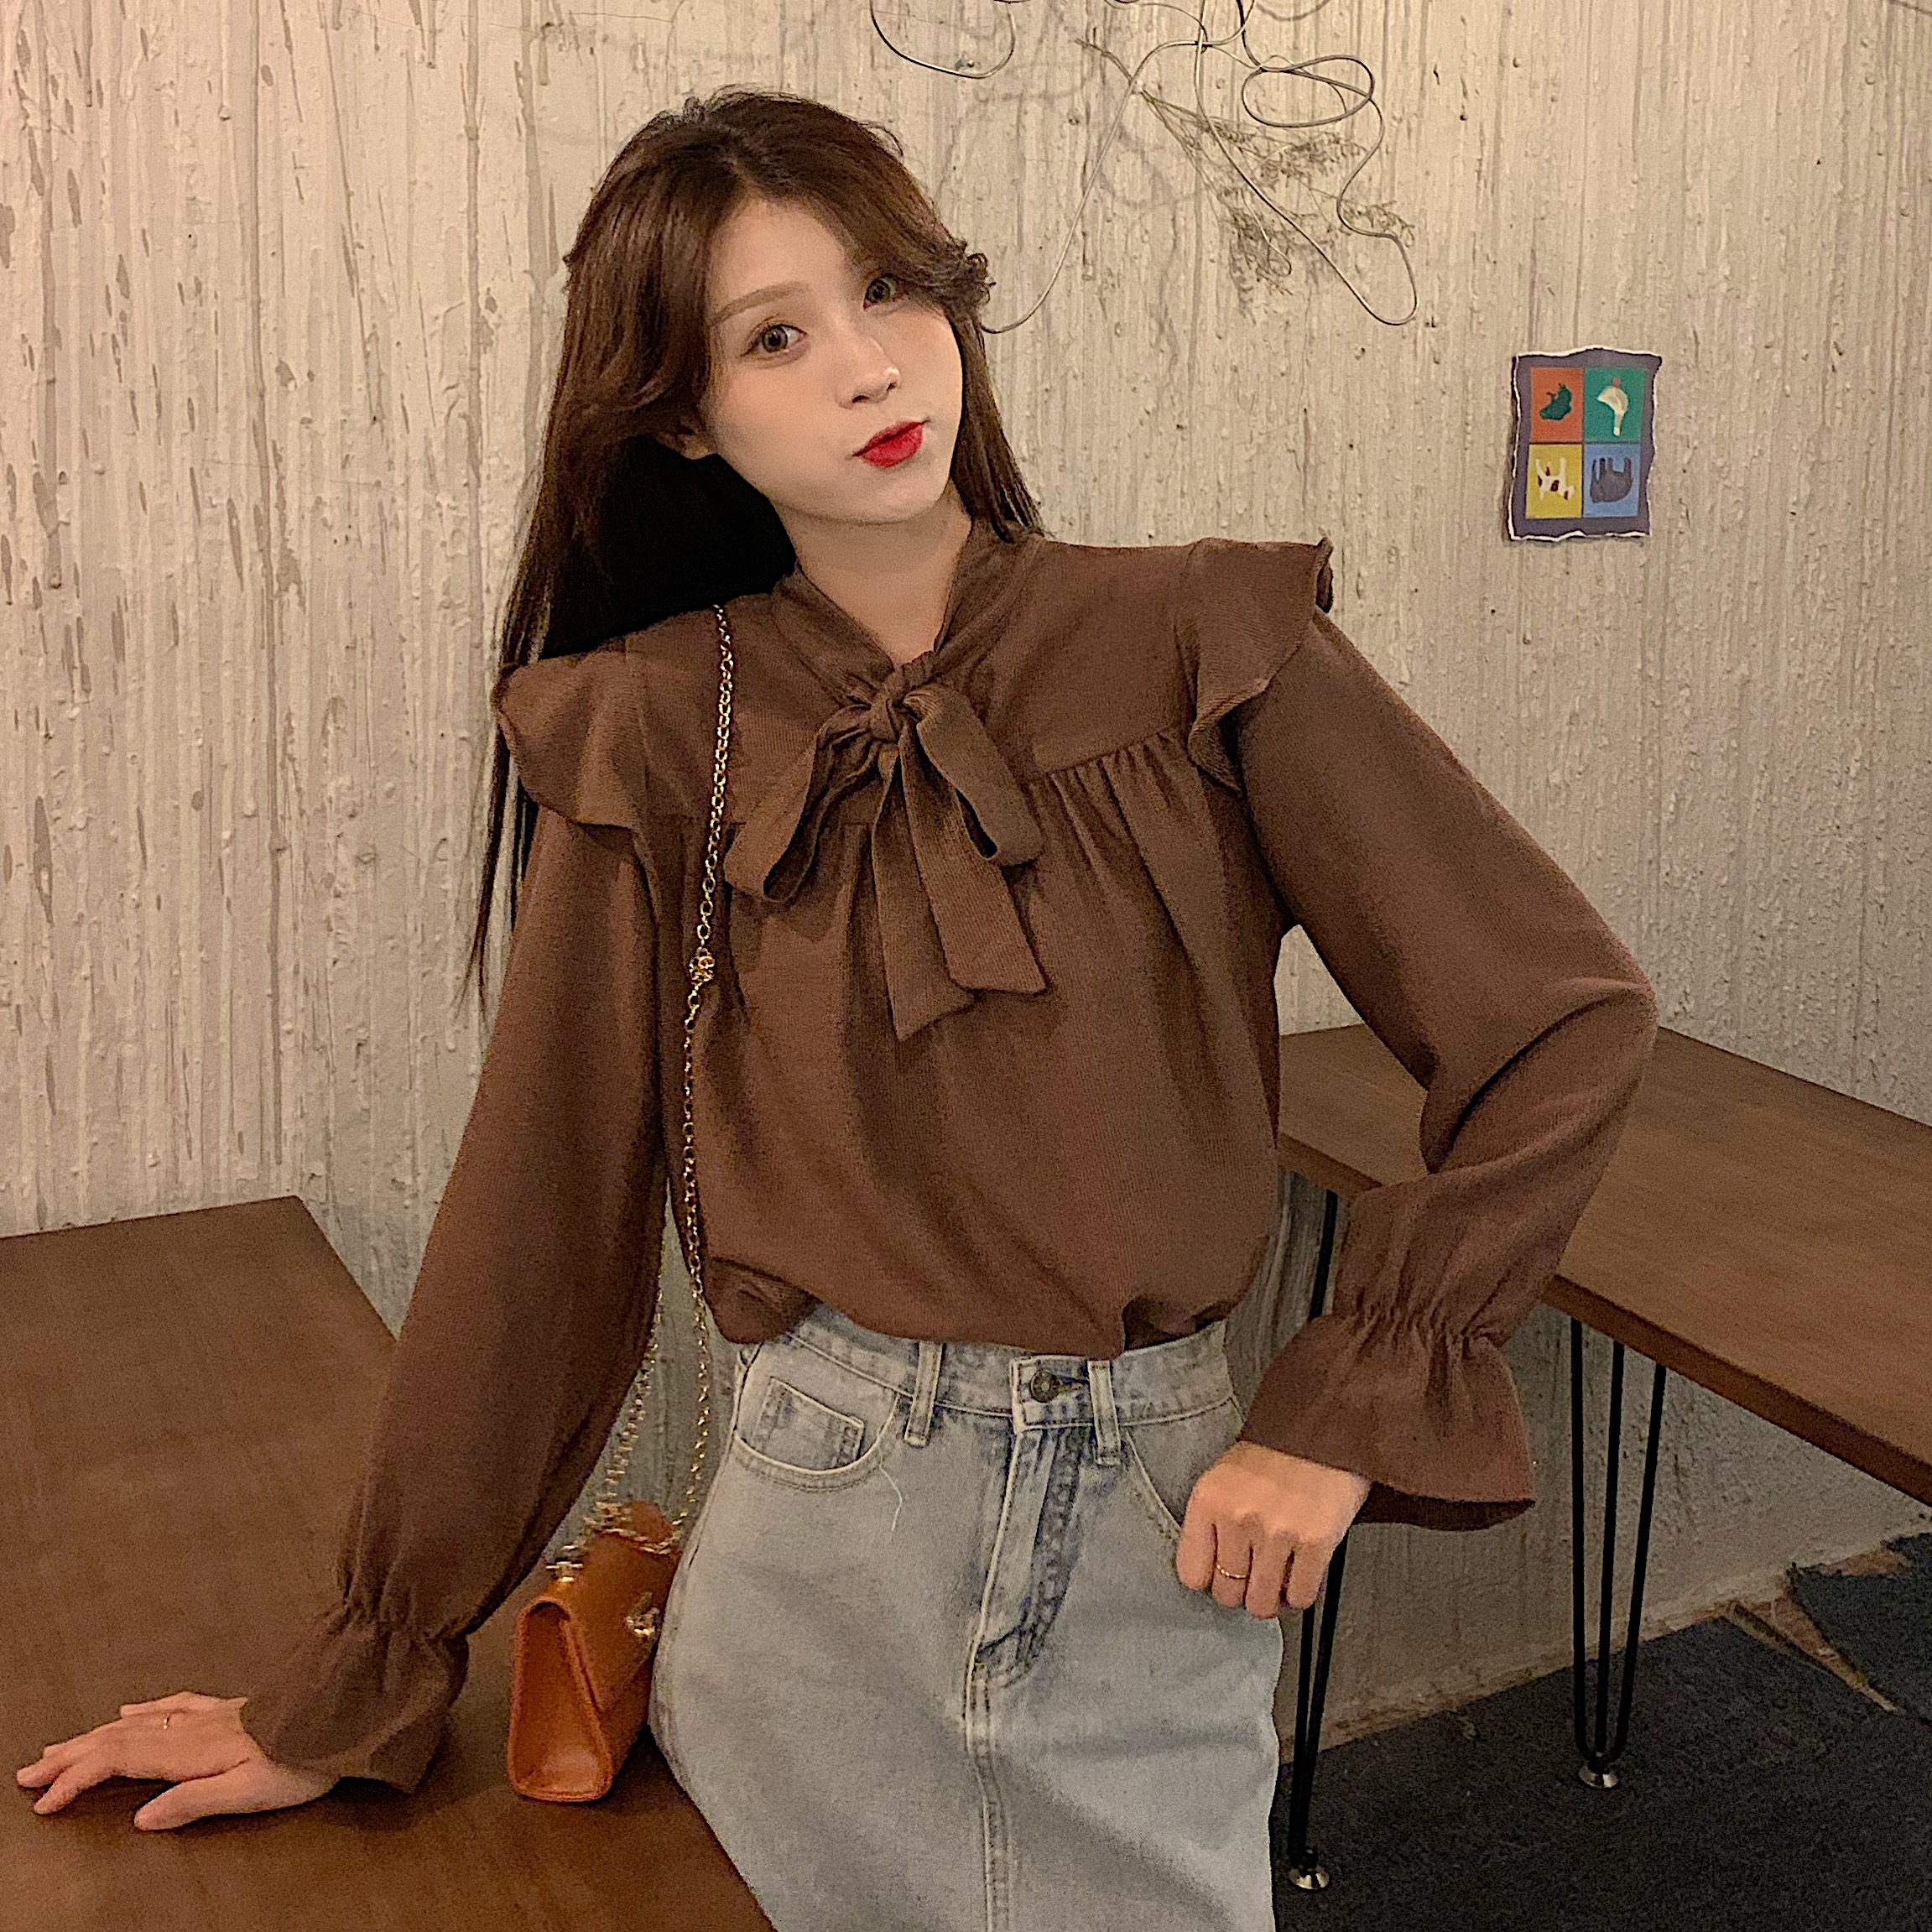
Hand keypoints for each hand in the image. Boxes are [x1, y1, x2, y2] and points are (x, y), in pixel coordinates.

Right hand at [16, 1691, 337, 1828]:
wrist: (343, 1718)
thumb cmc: (300, 1764)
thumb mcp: (248, 1793)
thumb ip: (192, 1802)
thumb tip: (141, 1819)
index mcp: (189, 1751)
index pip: (118, 1762)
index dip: (76, 1780)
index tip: (42, 1803)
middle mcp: (192, 1727)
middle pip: (117, 1739)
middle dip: (70, 1756)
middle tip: (26, 1773)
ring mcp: (209, 1714)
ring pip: (138, 1722)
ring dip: (94, 1734)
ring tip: (59, 1746)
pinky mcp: (230, 1709)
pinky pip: (174, 1703)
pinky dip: (142, 1709)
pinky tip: (130, 1708)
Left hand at [1176, 1441, 1372, 1616]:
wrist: (1324, 1426)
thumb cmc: (1275, 1452)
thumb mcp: (1224, 1477)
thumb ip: (1212, 1522)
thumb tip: (1210, 1574)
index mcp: (1209, 1500)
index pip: (1191, 1574)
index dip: (1210, 1580)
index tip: (1221, 1575)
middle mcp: (1238, 1518)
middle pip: (1227, 1594)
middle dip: (1242, 1591)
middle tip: (1254, 1576)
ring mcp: (1276, 1532)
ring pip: (1261, 1604)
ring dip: (1270, 1598)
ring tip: (1276, 1577)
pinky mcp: (1315, 1542)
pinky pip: (1300, 1596)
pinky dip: (1300, 1593)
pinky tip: (1300, 1572)